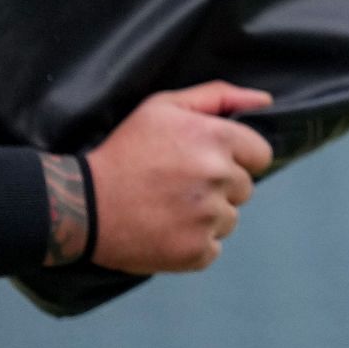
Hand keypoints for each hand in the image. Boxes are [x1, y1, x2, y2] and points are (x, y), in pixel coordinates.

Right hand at [81, 82, 274, 273]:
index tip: (207, 162)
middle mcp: (219, 176)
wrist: (82, 205)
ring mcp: (209, 217)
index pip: (260, 155)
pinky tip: (167, 231)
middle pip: (245, 188)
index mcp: (218, 139)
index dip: (237, 159)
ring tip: (170, 209)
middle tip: (180, 186)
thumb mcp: (165, 107)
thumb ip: (218, 96)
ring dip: (208, 217)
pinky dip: (195, 244)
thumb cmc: (125, 150)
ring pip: (230, 219)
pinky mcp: (196, 251)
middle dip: (220, 187)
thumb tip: (265, 100)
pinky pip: (213, 248)